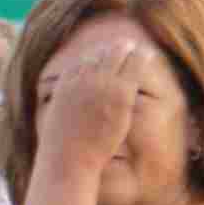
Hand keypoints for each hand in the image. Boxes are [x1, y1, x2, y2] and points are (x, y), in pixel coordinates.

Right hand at [35, 34, 143, 174]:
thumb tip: (63, 107)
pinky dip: (141, 60)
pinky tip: (148, 55)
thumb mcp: (55, 120)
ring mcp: (101, 86)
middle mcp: (82, 80)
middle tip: (125, 44)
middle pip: (99, 56)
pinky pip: (133, 70)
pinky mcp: (120, 94)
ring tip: (138, 47)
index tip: (102, 53)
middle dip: (112, 49)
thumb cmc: (60, 149)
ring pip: (118, 57)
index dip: (94, 55)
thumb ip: (61, 105)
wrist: (67, 159)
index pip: (80, 61)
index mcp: (64, 84)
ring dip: (128, 50)